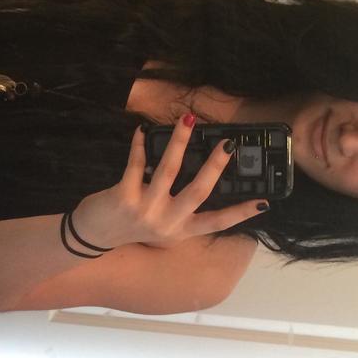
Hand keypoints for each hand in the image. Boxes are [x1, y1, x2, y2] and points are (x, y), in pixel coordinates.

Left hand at [72, 114, 268, 248]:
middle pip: (198, 192)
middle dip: (215, 166)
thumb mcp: (162, 228)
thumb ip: (181, 212)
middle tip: (228, 144)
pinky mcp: (123, 197)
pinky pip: (136, 164)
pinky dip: (139, 145)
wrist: (92, 236)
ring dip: (179, 143)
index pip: (216, 223)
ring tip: (188, 121)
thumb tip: (202, 177)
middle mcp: (166, 223)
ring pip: (168, 171)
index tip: (264, 201)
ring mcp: (145, 210)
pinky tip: (142, 130)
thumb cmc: (131, 227)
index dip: (240, 212)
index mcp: (180, 231)